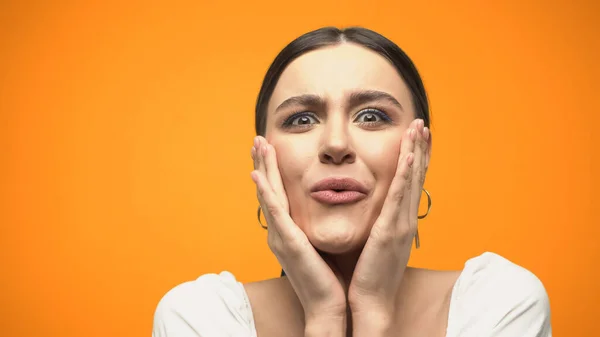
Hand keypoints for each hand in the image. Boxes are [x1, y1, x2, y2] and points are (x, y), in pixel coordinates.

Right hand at [251, 136, 347, 327]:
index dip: (272, 171)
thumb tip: (327, 210)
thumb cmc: (329, 278)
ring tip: (258, 145)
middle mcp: (279, 231)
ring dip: (261, 168)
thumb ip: (317, 227)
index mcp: (288, 231)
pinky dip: (265, 192)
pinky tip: (258, 176)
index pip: (278, 194)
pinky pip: (274, 212)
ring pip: (268, 194)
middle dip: (263, 162)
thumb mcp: (320, 245)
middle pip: (268, 189)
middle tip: (259, 138)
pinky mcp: (287, 242)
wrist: (328, 306)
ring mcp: (280, 236)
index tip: (271, 148)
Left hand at [347, 119, 429, 327]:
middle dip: (421, 149)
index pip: (411, 184)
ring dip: (416, 153)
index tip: (418, 137)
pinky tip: (408, 155)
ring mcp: (400, 225)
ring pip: (412, 181)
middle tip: (423, 123)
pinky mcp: (390, 231)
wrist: (371, 303)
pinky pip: (399, 197)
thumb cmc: (370, 276)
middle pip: (417, 177)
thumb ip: (378, 226)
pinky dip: (406, 175)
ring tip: (419, 128)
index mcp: (400, 222)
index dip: (416, 159)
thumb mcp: (376, 244)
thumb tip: (376, 214)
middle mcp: (405, 220)